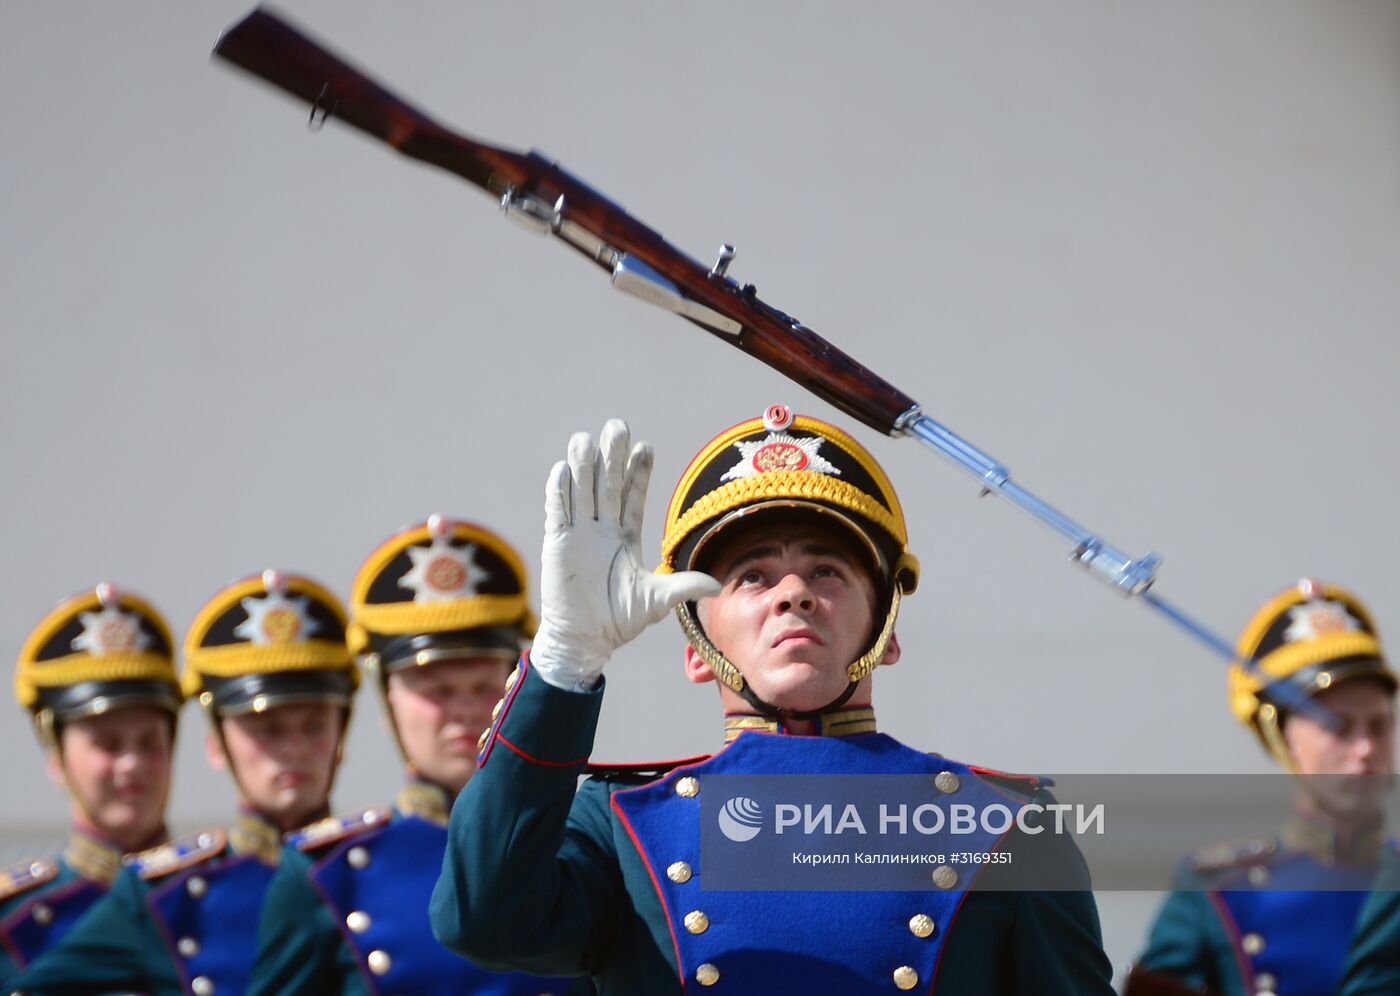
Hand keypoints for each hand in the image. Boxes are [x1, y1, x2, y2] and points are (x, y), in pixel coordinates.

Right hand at [529, 419, 720, 690]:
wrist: (585, 640)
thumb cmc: (619, 621)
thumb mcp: (656, 601)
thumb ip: (682, 586)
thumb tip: (717, 586)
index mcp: (625, 536)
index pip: (632, 496)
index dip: (637, 472)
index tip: (645, 447)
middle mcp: (602, 529)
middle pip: (606, 485)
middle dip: (612, 457)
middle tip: (618, 426)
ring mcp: (579, 533)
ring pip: (581, 491)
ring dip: (583, 466)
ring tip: (587, 439)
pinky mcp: (557, 543)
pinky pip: (557, 511)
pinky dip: (559, 491)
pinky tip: (563, 469)